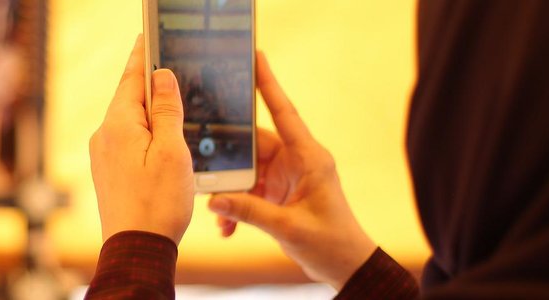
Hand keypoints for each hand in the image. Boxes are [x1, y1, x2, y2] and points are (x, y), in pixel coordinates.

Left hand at [90, 35, 193, 243]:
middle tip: (165, 61)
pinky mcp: (108, 171)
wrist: (136, 248)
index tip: (149, 37)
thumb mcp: (173, 151)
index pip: (132, 78)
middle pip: (129, 98)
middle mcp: (104, 135)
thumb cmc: (159, 203)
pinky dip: (145, 131)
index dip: (144, 56)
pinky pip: (127, 139)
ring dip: (150, 110)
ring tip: (170, 99)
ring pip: (129, 120)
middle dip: (149, 82)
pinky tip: (160, 137)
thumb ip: (168, 110)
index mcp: (119, 125)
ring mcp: (103, 155)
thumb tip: (161, 76)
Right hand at [207, 52, 376, 288]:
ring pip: (247, 171)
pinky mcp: (279, 194)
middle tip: (202, 162)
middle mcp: (296, 161)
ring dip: (230, 191)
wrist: (346, 268)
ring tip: (217, 210)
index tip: (255, 56)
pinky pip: (249, 191)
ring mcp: (286, 177)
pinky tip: (227, 227)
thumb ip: (249, 212)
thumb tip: (214, 201)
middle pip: (254, 145)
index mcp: (308, 157)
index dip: (268, 84)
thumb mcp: (288, 228)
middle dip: (228, 158)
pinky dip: (236, 207)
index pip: (284, 112)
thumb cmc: (331, 243)